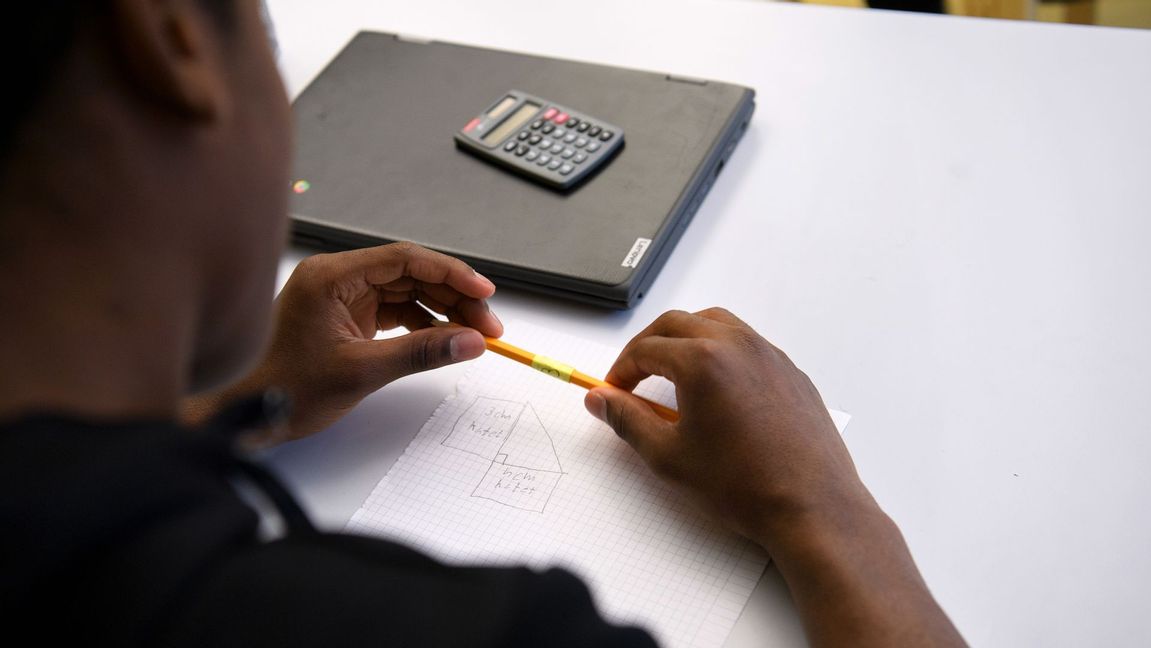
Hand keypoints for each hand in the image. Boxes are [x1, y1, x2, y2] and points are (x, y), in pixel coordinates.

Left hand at [184, 242, 501, 442]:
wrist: (244, 414)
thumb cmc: (282, 388)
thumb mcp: (362, 371)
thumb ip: (421, 352)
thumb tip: (470, 342)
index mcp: (332, 277)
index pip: (404, 259)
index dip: (451, 273)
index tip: (484, 292)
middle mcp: (337, 279)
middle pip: (411, 275)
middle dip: (454, 298)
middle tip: (488, 324)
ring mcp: (341, 297)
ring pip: (407, 293)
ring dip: (443, 312)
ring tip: (474, 335)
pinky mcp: (346, 317)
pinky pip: (395, 311)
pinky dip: (423, 325)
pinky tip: (445, 339)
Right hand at [584, 307, 866, 547]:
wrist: (810, 506)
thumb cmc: (744, 485)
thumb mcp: (668, 457)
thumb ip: (628, 420)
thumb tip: (602, 400)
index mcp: (702, 360)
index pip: (645, 349)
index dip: (621, 370)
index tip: (613, 392)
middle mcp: (737, 344)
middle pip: (677, 323)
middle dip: (647, 346)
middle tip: (632, 376)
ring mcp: (768, 354)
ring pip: (715, 323)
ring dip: (685, 339)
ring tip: (671, 372)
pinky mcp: (790, 370)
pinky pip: (746, 343)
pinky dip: (720, 350)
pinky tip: (715, 388)